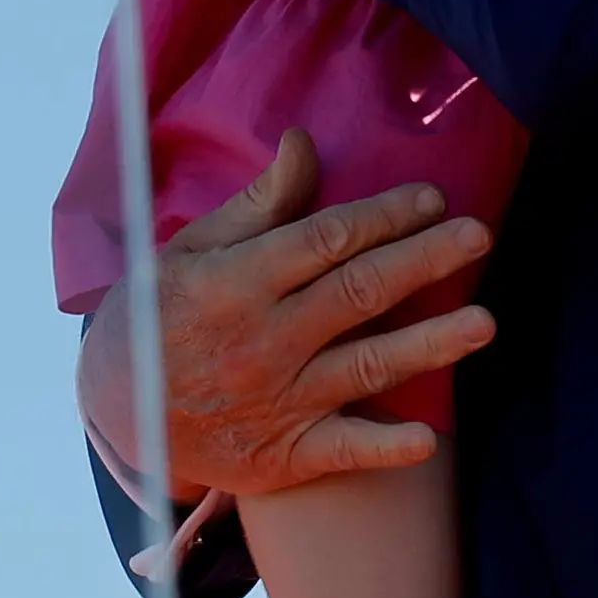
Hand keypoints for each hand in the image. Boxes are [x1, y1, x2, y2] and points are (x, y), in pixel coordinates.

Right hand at [78, 130, 495, 498]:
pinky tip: (427, 440)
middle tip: (478, 236)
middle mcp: (263, 341)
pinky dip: (383, 448)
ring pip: (364, 366)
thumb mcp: (193, 248)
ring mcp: (276, 401)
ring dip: (428, 345)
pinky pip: (340, 450)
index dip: (384, 216)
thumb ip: (260, 203)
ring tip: (483, 323)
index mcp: (239, 283)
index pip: (326, 240)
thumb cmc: (162, 312)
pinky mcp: (281, 455)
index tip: (432, 198)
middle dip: (424, 261)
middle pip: (358, 293)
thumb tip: (304, 142)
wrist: (114, 411)